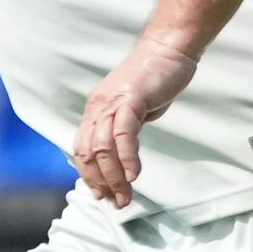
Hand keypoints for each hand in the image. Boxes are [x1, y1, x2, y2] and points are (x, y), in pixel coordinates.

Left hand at [73, 33, 200, 207]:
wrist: (168, 48)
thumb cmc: (155, 78)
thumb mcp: (133, 108)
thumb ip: (123, 129)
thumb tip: (122, 156)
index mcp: (96, 110)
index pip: (84, 149)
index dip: (89, 175)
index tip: (102, 195)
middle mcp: (98, 107)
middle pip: (89, 153)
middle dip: (101, 183)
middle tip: (116, 203)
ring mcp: (112, 102)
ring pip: (104, 148)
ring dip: (114, 178)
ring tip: (125, 197)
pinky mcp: (130, 99)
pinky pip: (123, 135)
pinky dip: (127, 158)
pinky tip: (135, 175)